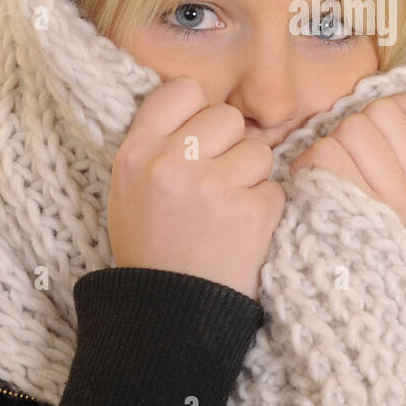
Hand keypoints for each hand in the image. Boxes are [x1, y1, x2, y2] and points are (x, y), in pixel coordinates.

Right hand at [107, 75, 285, 300]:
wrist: (170, 315)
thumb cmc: (153, 248)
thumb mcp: (130, 190)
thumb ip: (159, 143)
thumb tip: (202, 101)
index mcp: (136, 153)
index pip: (183, 89)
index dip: (198, 110)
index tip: (198, 136)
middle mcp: (172, 164)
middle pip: (227, 116)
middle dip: (229, 145)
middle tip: (214, 184)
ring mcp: (213, 187)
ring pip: (257, 150)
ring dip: (251, 178)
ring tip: (226, 212)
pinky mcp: (252, 211)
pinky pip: (275, 187)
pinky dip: (265, 209)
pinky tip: (241, 233)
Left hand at [289, 89, 405, 251]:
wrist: (354, 305)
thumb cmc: (374, 240)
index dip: (396, 111)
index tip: (381, 138)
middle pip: (378, 112)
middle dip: (355, 129)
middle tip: (348, 164)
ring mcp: (384, 203)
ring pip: (349, 128)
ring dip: (329, 147)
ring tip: (330, 179)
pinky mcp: (343, 206)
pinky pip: (323, 153)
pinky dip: (310, 165)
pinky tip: (313, 189)